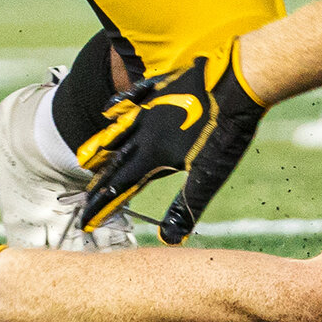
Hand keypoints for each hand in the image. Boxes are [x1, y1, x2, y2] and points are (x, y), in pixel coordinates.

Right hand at [73, 52, 265, 243]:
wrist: (236, 83)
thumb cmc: (226, 131)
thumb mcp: (208, 176)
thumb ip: (185, 206)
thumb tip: (167, 238)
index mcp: (153, 154)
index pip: (120, 185)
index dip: (103, 205)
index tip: (87, 221)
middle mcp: (145, 130)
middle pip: (115, 160)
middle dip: (100, 183)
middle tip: (86, 199)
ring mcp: (152, 107)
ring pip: (118, 129)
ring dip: (101, 147)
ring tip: (86, 158)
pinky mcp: (162, 89)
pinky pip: (130, 99)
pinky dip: (117, 107)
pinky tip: (110, 110)